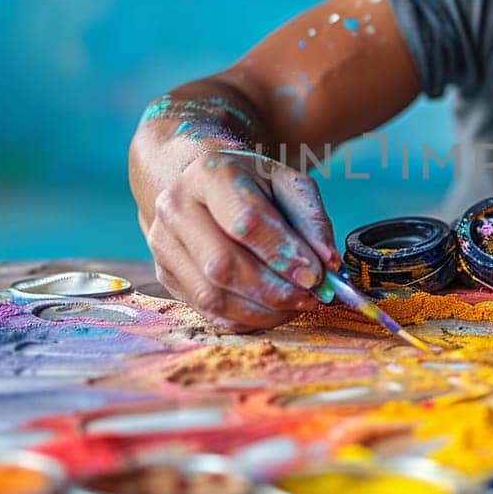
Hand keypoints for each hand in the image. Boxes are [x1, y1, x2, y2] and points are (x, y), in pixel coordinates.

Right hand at [145, 151, 339, 331]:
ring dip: (262, 310)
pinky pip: (207, 312)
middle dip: (274, 289)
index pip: (246, 221)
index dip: (283, 253)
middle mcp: (176, 208)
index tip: (315, 274)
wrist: (204, 186)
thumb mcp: (288, 184)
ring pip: (212, 295)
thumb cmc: (252, 184)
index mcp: (209, 174)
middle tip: (309, 296)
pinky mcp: (165, 275)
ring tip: (295, 305)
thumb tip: (328, 264)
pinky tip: (271, 310)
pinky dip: (245, 319)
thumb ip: (312, 219)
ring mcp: (164, 244)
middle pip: (223, 264)